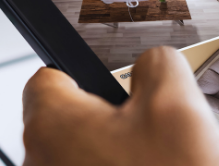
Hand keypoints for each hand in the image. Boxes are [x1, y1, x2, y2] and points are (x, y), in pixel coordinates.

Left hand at [22, 46, 218, 165]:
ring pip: (81, 160)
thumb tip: (150, 63)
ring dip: (115, 158)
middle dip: (109, 122)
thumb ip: (155, 63)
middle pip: (67, 123)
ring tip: (159, 165)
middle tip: (151, 132)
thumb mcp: (177, 105)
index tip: (109, 80)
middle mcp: (40, 165)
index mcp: (52, 126)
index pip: (48, 77)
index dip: (85, 73)